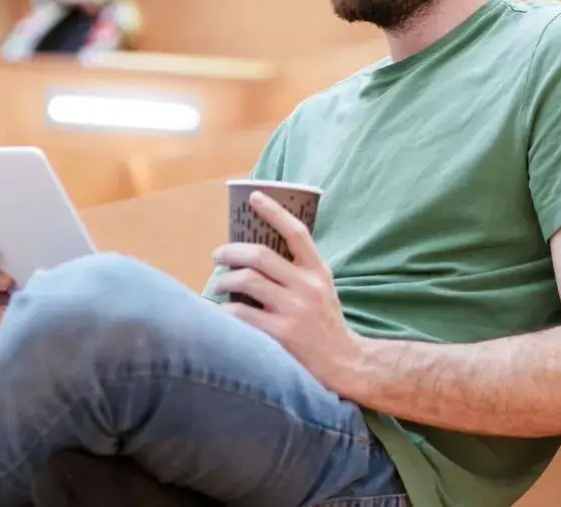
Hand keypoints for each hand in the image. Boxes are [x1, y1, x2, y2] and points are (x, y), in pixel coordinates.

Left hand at [208, 193, 363, 388]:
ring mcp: (294, 311)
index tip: (255, 197)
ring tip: (217, 283)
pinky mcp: (280, 334)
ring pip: (246, 281)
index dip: (274, 211)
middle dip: (230, 251)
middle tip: (217, 255)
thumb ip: (298, 270)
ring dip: (223, 279)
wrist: (344, 363)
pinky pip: (241, 313)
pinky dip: (225, 309)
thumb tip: (256, 252)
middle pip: (259, 255)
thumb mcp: (322, 289)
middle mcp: (307, 287)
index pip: (296, 232)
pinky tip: (220, 310)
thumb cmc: (325, 323)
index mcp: (317, 271)